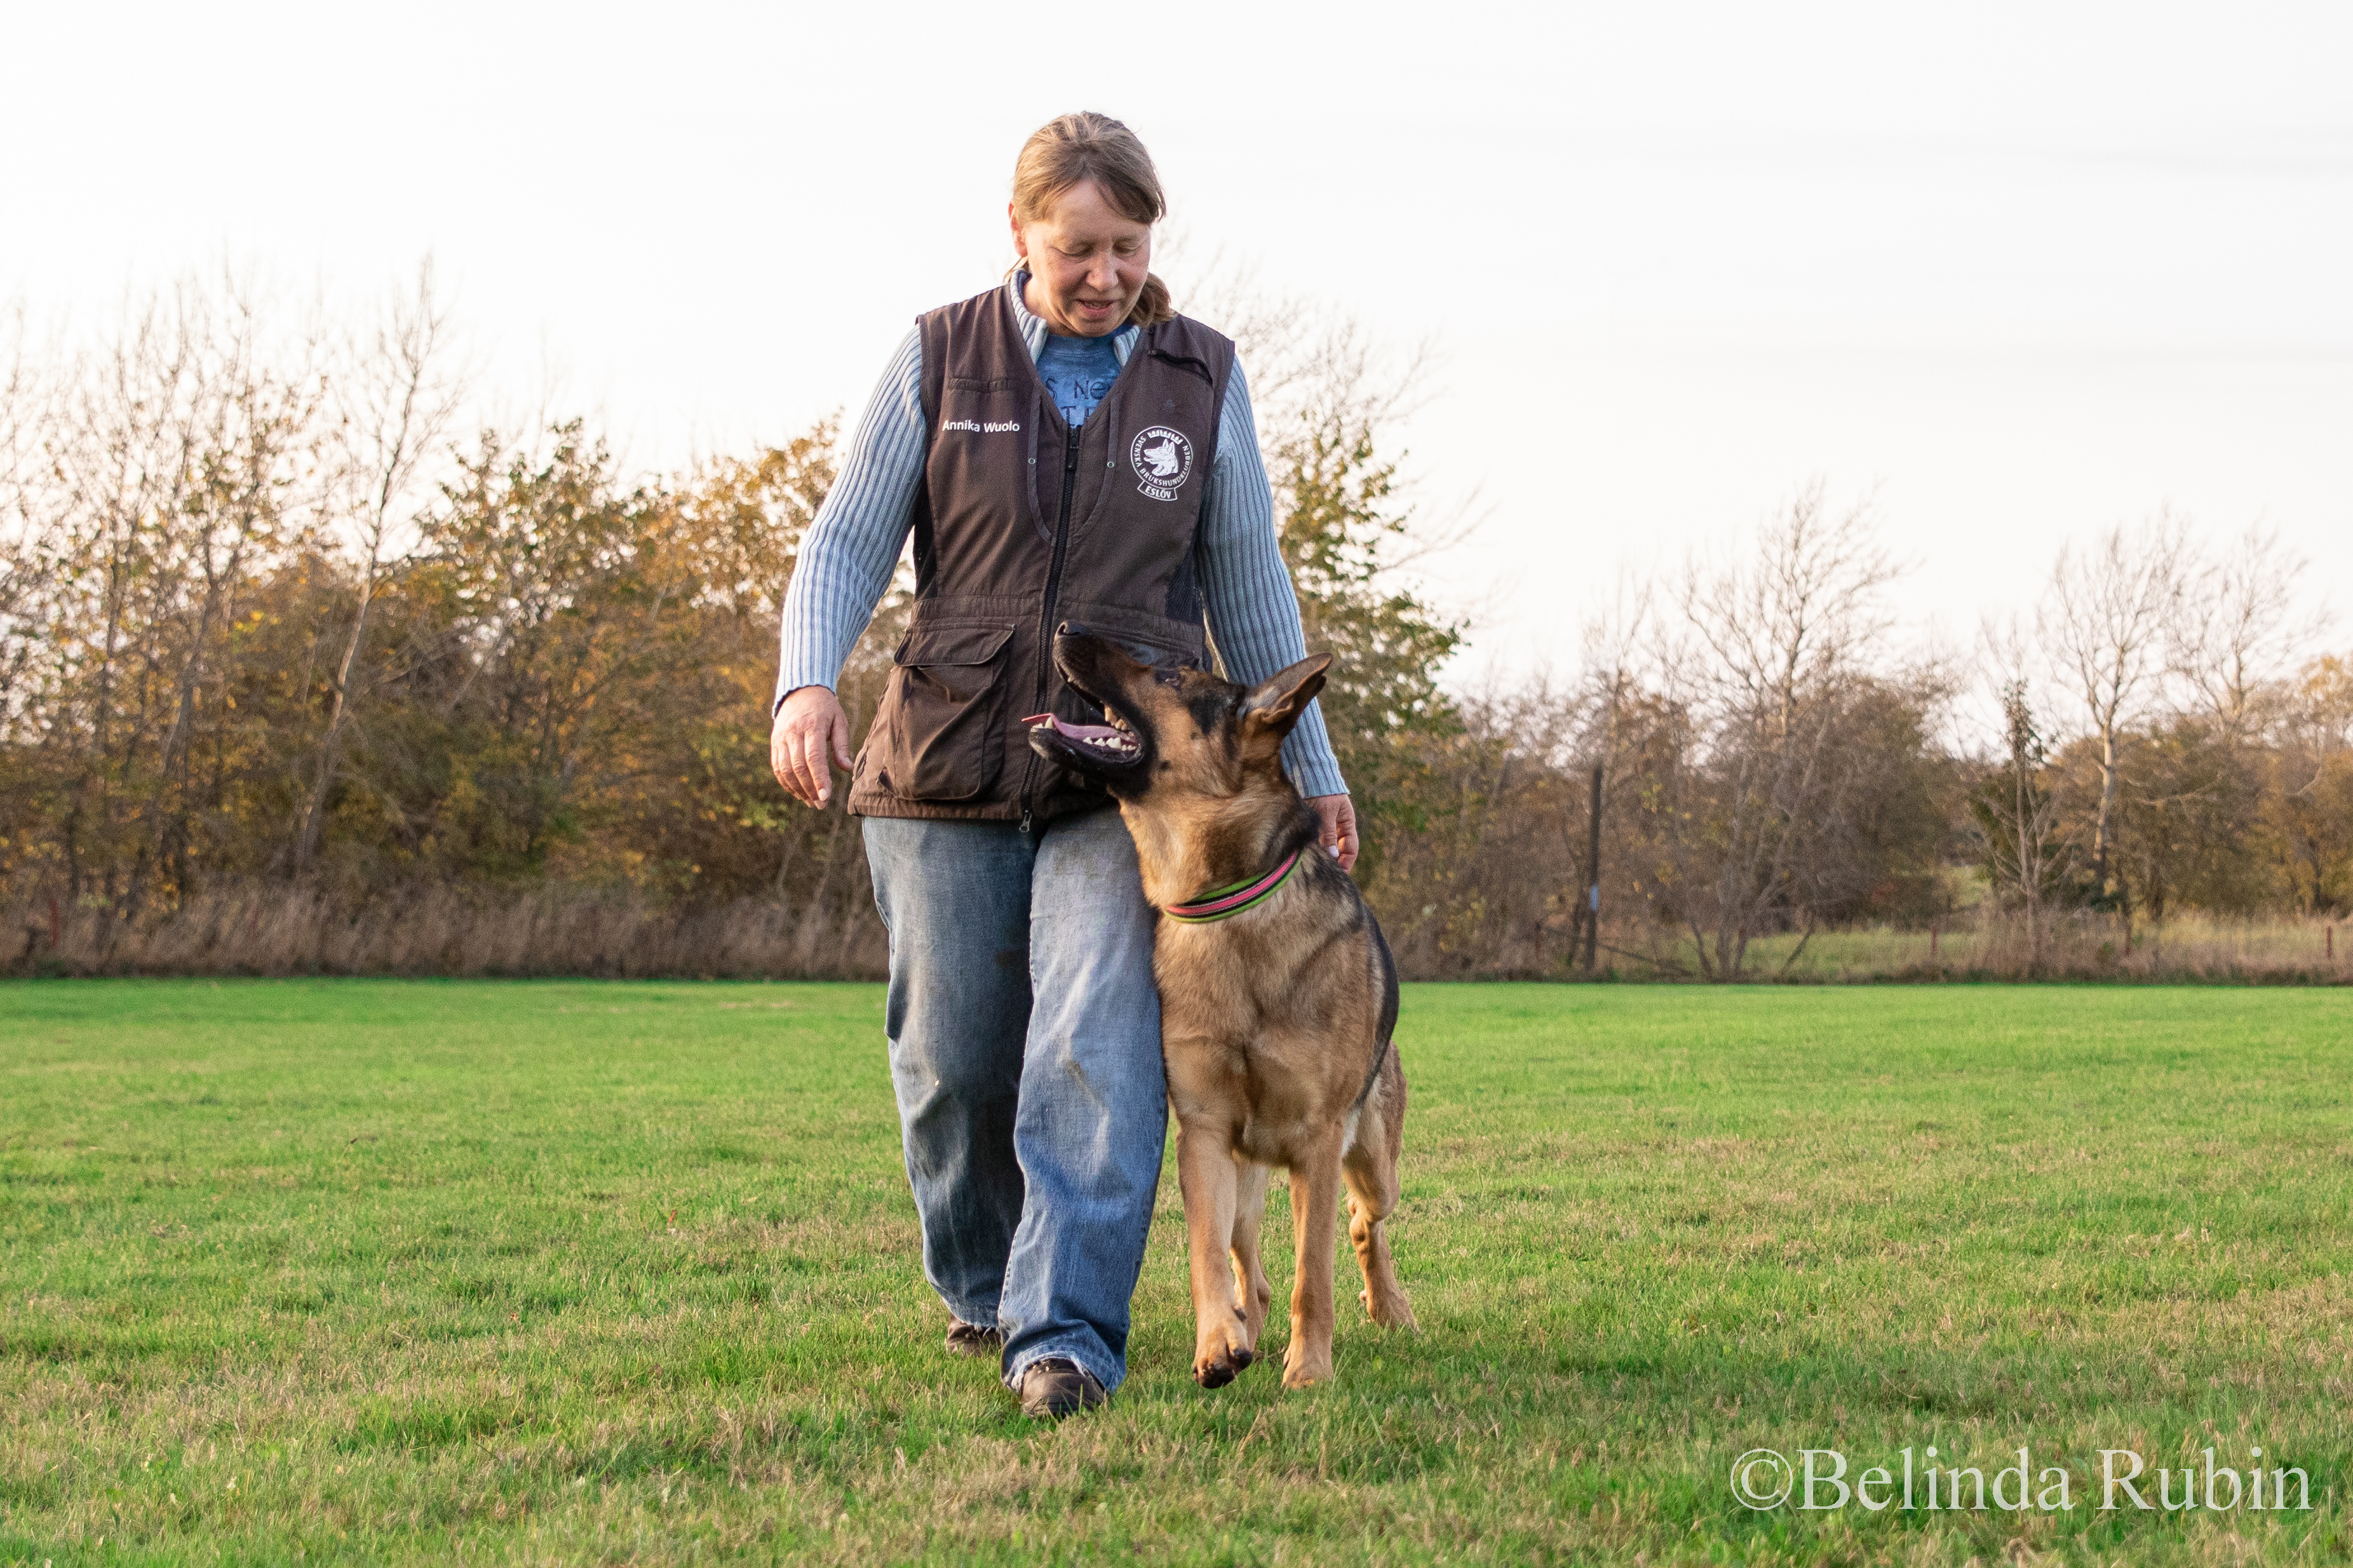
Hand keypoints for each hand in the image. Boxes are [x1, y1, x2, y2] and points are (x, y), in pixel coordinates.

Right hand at [771, 686, 851, 806]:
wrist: (801, 690)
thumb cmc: (825, 707)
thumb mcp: (839, 720)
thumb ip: (841, 745)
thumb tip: (847, 768)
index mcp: (811, 725)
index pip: (814, 757)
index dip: (819, 779)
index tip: (826, 796)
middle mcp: (792, 732)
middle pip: (797, 767)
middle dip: (809, 789)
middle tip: (821, 805)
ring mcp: (780, 737)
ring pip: (784, 769)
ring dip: (797, 789)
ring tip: (811, 802)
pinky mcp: (774, 742)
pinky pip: (777, 767)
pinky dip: (786, 783)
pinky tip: (798, 793)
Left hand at [1307, 793, 1358, 871]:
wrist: (1309, 773)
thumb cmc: (1321, 790)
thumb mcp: (1326, 812)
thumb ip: (1329, 833)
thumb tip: (1333, 855)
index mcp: (1347, 822)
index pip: (1351, 849)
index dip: (1346, 862)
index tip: (1338, 874)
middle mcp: (1338, 825)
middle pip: (1339, 850)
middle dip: (1334, 862)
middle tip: (1324, 874)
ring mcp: (1326, 825)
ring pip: (1326, 846)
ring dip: (1322, 856)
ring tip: (1314, 866)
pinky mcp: (1314, 823)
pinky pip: (1316, 840)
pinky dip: (1313, 848)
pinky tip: (1306, 855)